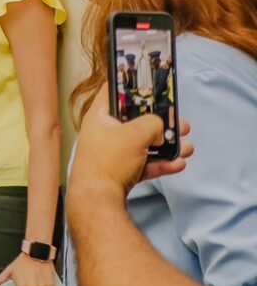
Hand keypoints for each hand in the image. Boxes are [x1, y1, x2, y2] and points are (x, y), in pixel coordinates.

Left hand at [70, 84, 192, 197]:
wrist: (99, 199)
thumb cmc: (110, 161)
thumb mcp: (136, 133)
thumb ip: (153, 123)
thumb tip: (158, 128)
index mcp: (99, 116)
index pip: (114, 92)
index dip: (132, 86)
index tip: (151, 86)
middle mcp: (103, 133)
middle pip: (136, 121)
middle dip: (162, 123)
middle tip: (181, 123)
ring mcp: (111, 154)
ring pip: (143, 144)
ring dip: (167, 145)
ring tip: (187, 147)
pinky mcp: (120, 172)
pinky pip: (143, 164)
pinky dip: (160, 163)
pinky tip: (179, 164)